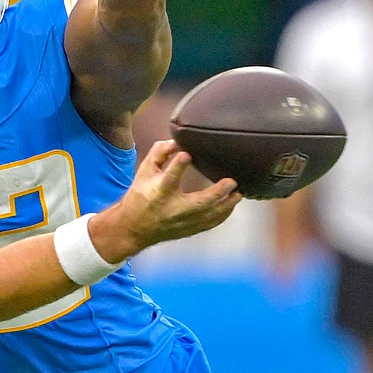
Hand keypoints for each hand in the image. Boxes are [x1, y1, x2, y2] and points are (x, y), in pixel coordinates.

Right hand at [94, 140, 240, 259]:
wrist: (133, 228)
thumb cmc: (139, 196)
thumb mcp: (144, 172)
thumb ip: (159, 154)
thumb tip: (176, 142)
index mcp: (158, 192)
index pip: (168, 178)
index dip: (177, 166)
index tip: (186, 154)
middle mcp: (172, 209)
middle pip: (198, 202)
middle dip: (216, 192)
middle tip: (232, 182)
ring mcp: (182, 222)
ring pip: (209, 216)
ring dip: (226, 205)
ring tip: (239, 193)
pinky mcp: (188, 230)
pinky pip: (210, 224)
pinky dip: (223, 215)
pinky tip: (231, 205)